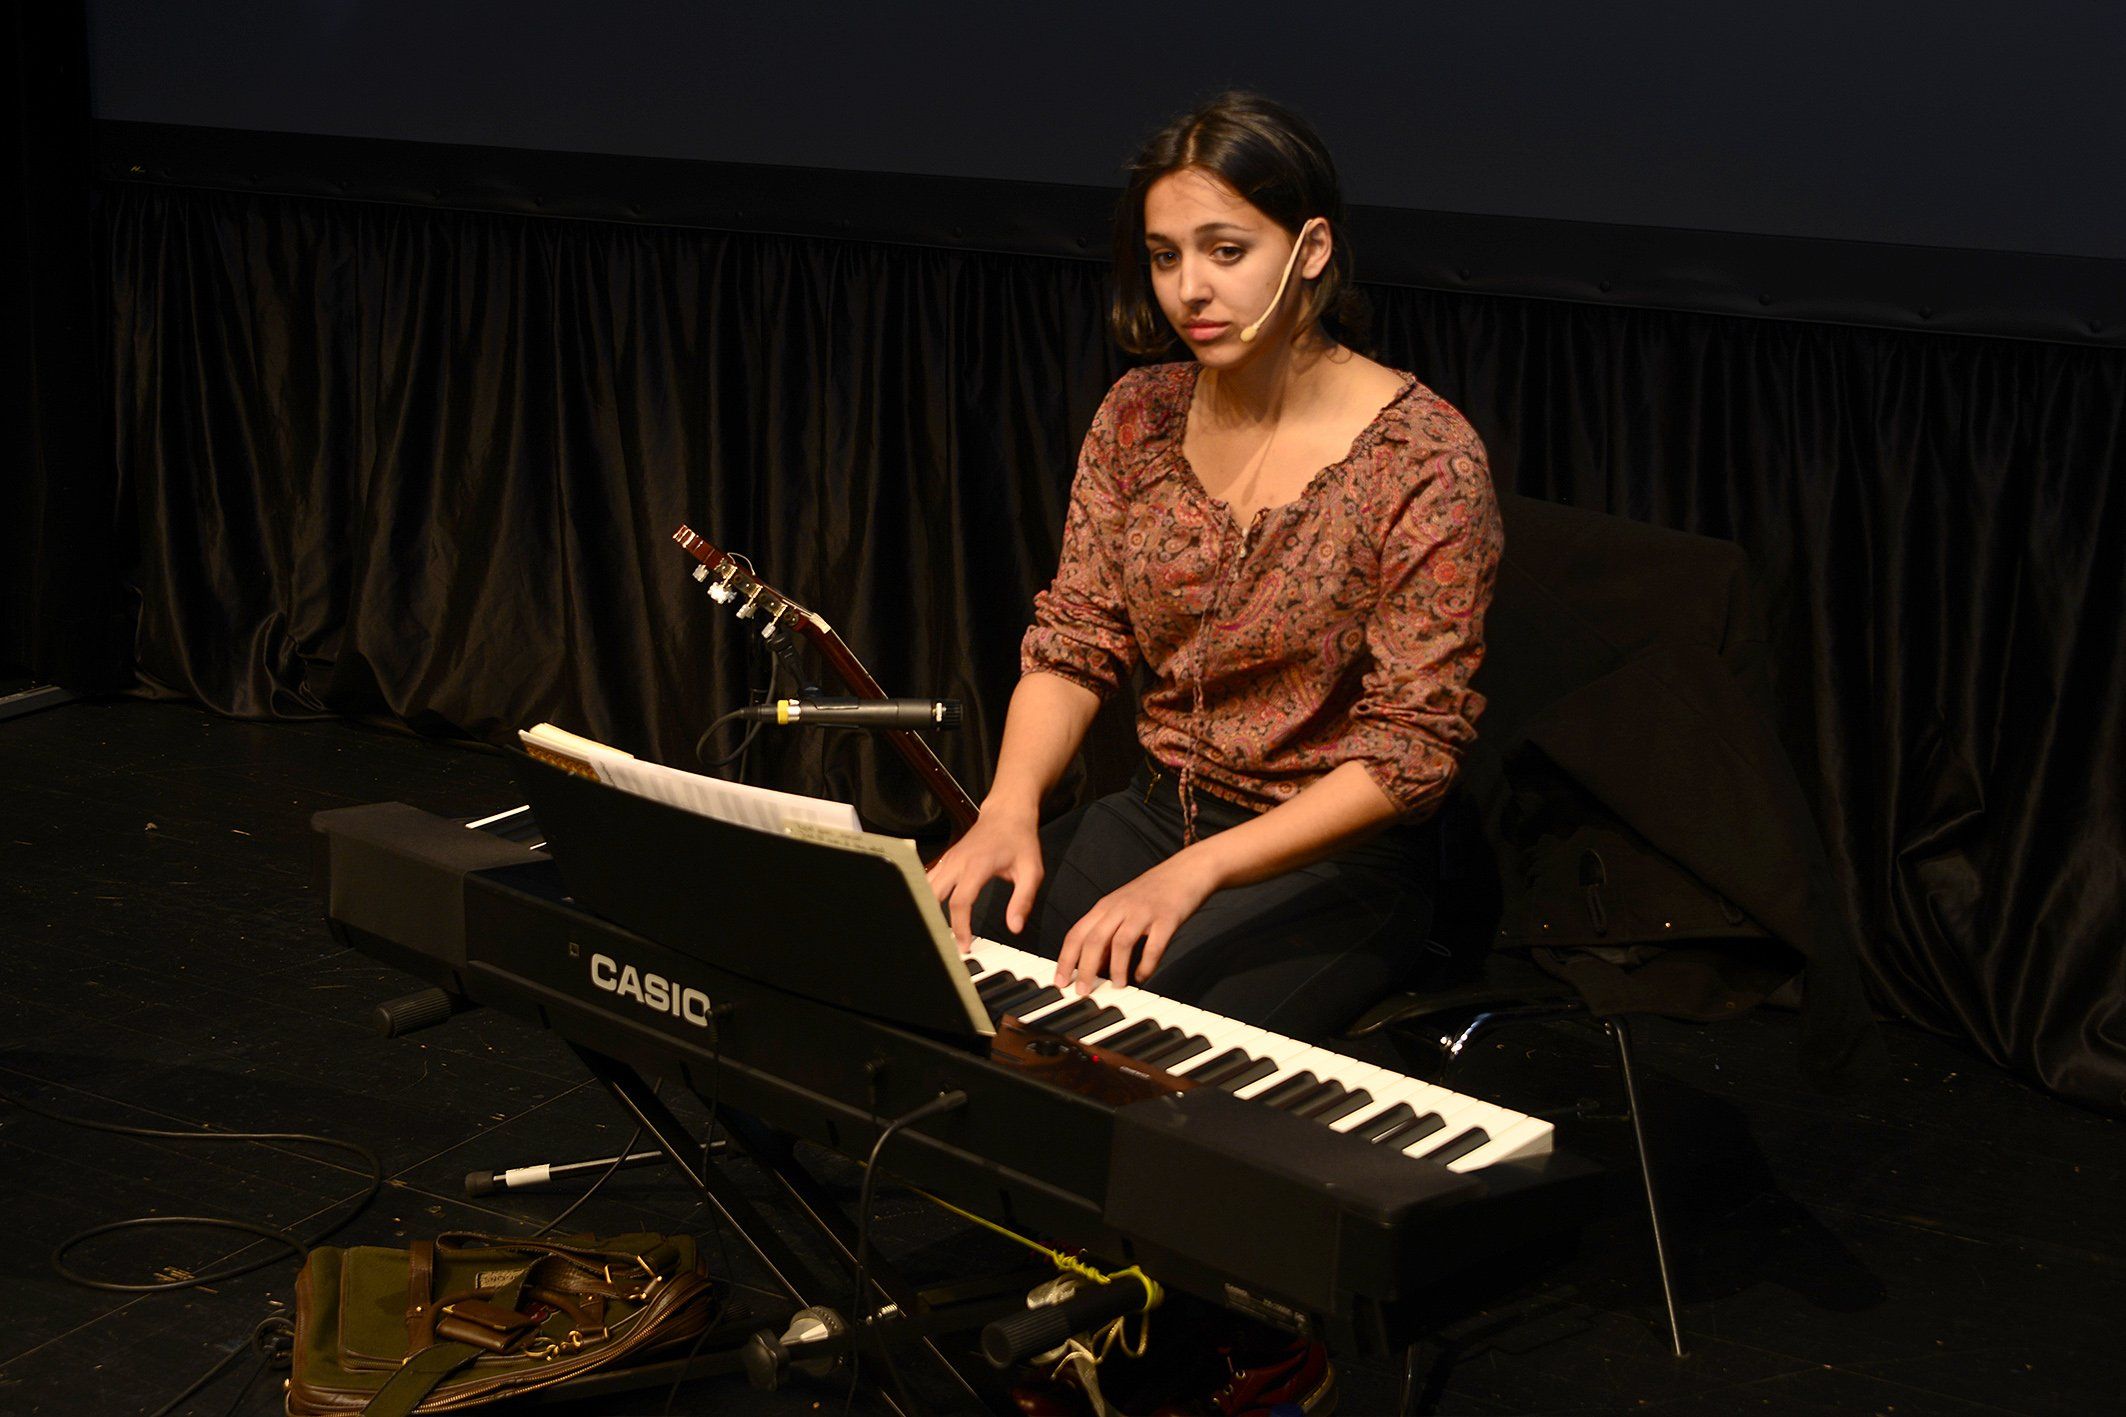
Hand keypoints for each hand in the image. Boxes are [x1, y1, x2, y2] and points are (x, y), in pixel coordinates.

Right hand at [924, 807, 1042, 952]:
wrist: (1008, 813)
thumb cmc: (1020, 840)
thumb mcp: (1032, 871)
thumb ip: (1023, 900)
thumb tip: (1015, 926)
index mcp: (977, 865)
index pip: (960, 902)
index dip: (960, 927)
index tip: (965, 945)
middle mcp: (958, 861)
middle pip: (932, 894)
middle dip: (935, 921)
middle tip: (945, 943)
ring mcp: (949, 858)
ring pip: (926, 886)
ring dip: (928, 908)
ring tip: (938, 932)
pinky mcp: (946, 859)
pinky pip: (929, 879)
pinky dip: (928, 896)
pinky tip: (933, 912)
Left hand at [1055, 854, 1217, 993]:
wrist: (1186, 870)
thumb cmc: (1152, 893)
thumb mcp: (1121, 908)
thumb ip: (1107, 933)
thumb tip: (1093, 967)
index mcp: (1105, 907)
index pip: (1077, 934)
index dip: (1065, 959)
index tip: (1059, 981)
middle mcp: (1120, 907)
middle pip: (1094, 940)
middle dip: (1085, 969)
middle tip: (1083, 991)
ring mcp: (1143, 912)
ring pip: (1120, 943)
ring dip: (1116, 969)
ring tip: (1117, 986)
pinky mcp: (1167, 918)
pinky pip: (1153, 946)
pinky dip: (1146, 964)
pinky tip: (1143, 975)